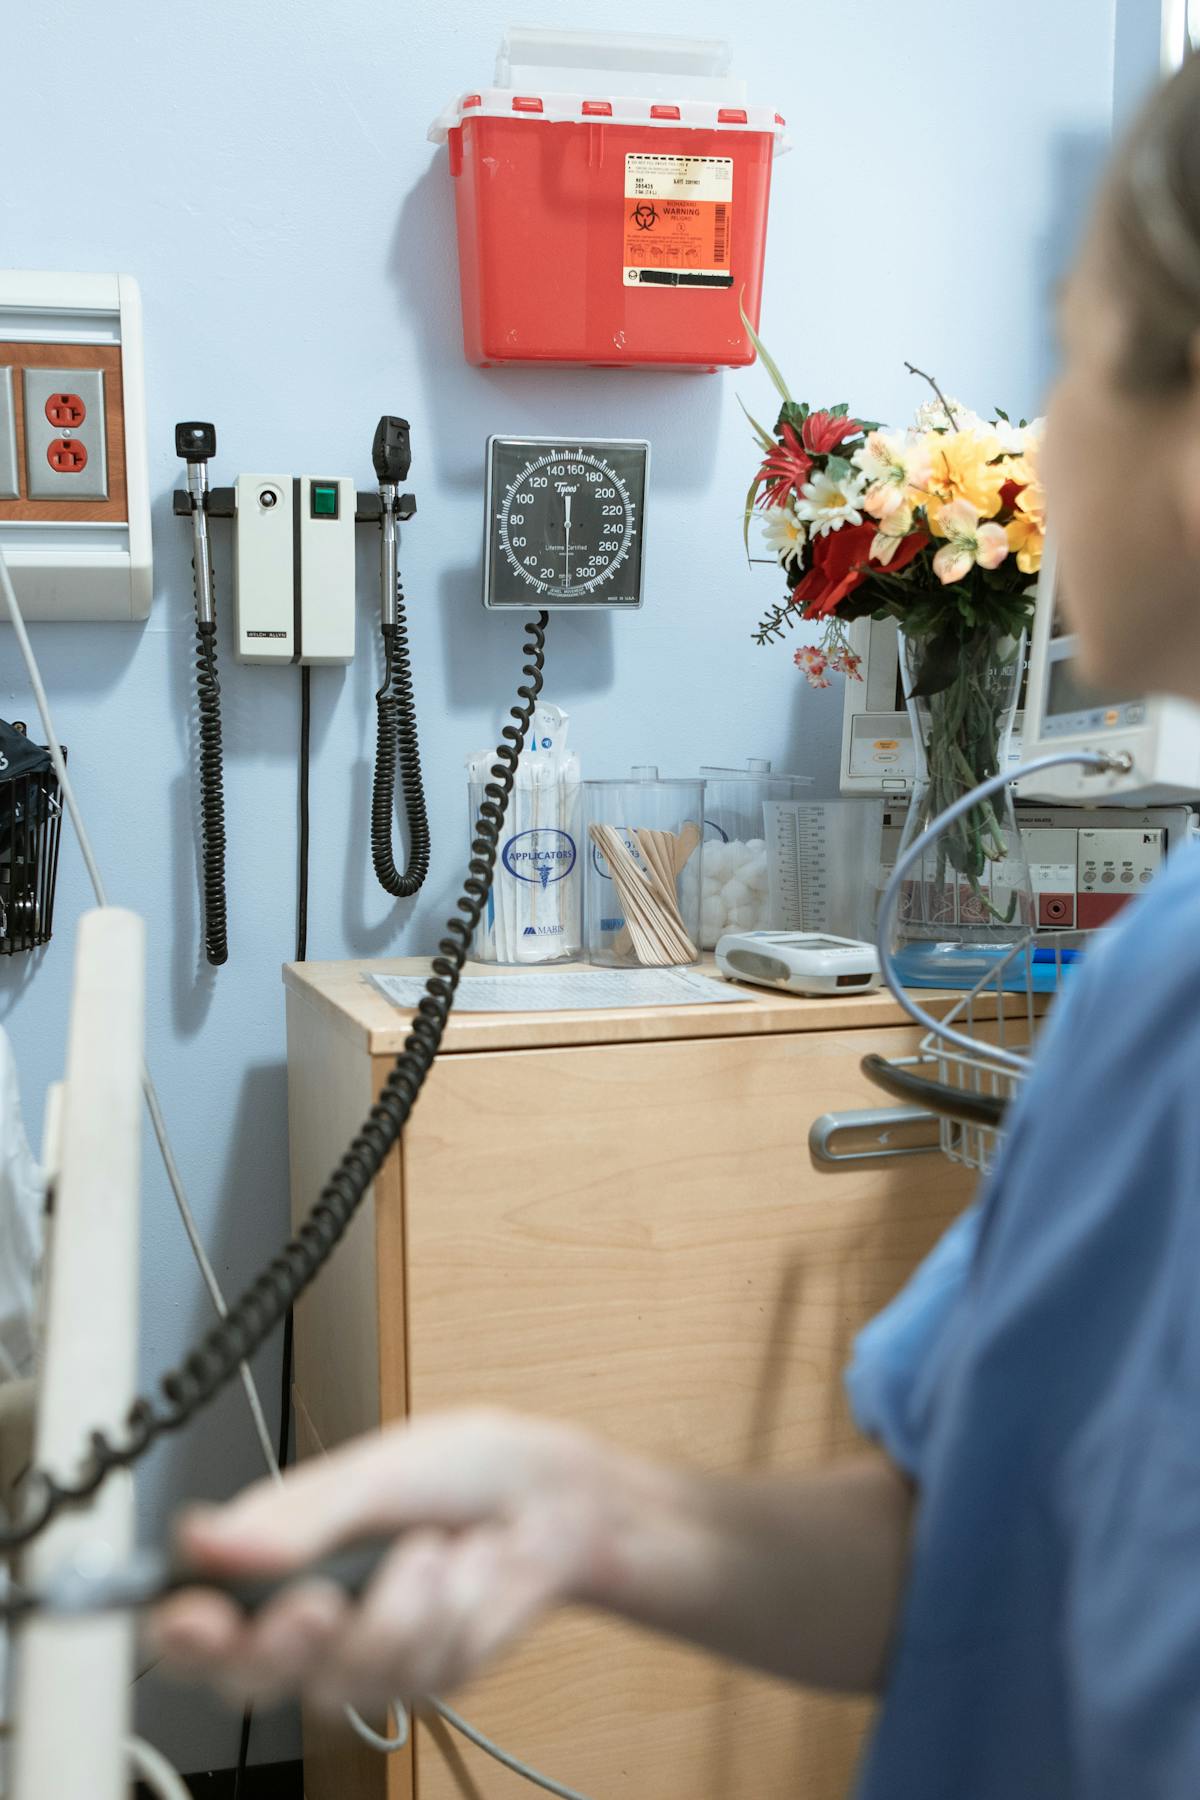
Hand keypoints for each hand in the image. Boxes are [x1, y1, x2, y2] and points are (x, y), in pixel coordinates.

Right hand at [147, 1409, 614, 1712]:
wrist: (543, 1497)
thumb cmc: (451, 1469)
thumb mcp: (365, 1476)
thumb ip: (289, 1522)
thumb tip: (205, 1543)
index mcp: (269, 1558)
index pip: (192, 1616)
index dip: (178, 1632)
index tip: (191, 1618)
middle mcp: (303, 1617)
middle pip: (249, 1677)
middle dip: (287, 1643)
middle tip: (321, 1602)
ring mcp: (360, 1656)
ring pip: (344, 1679)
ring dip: (401, 1605)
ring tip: (430, 1546)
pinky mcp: (419, 1680)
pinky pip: (416, 1673)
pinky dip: (450, 1611)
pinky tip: (464, 1571)